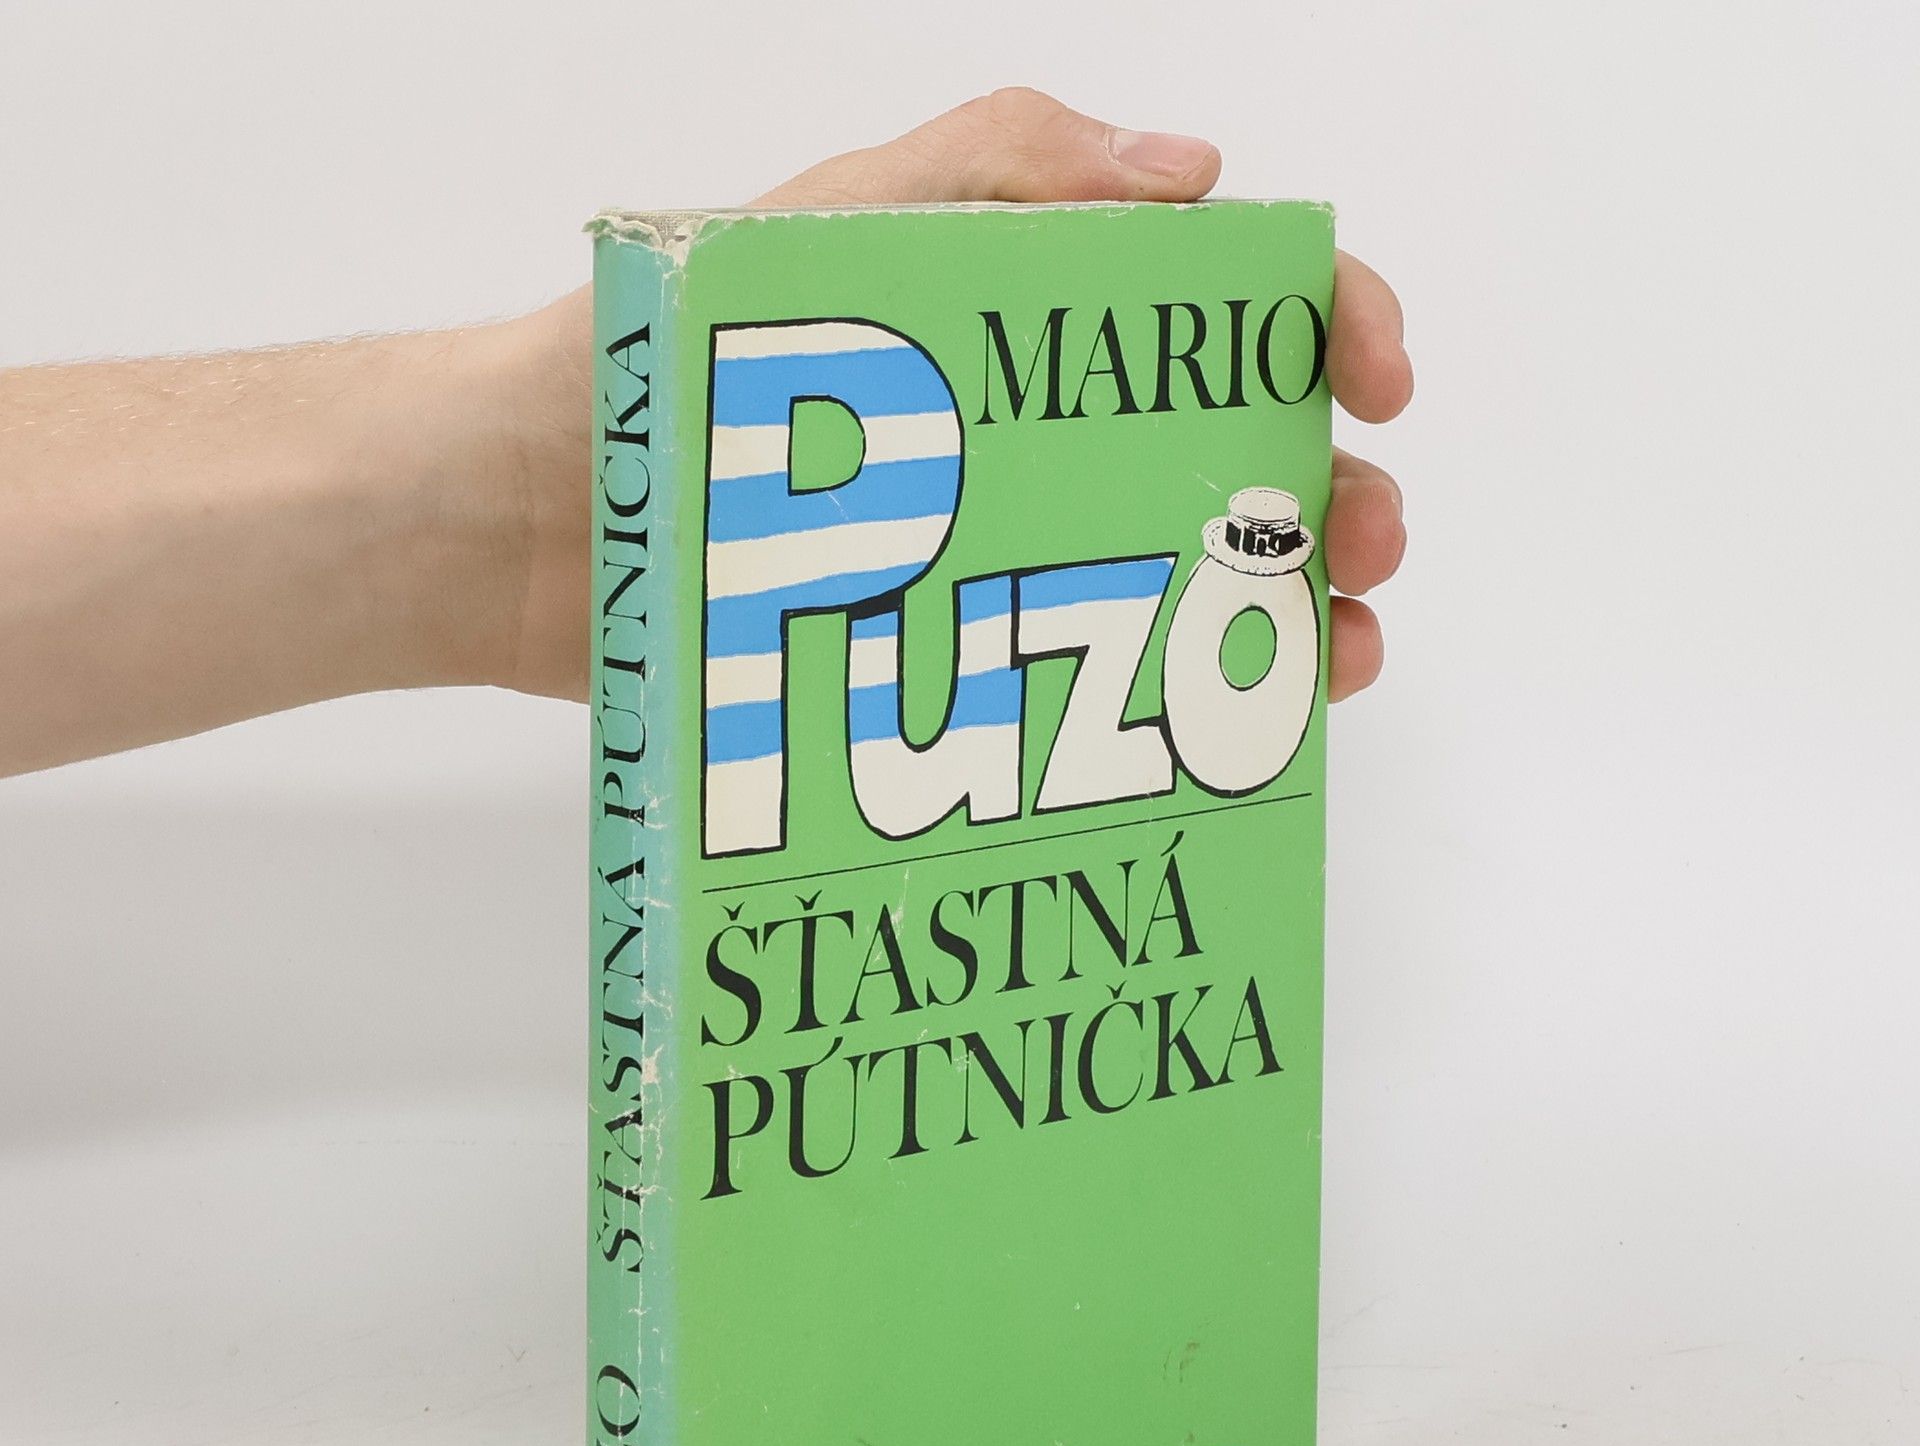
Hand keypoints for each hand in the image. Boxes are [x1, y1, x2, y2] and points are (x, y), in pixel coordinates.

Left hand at [493, 88, 1410, 707]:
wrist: (522, 527)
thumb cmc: (659, 362)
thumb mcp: (835, 227)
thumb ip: (1003, 170)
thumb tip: (1196, 177)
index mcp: (1020, 316)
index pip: (1216, 301)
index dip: (1324, 324)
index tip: (1371, 386)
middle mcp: (1024, 436)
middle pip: (1223, 457)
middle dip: (1322, 495)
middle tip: (1356, 547)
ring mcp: (988, 555)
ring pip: (1173, 585)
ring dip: (1273, 618)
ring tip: (1323, 662)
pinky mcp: (940, 664)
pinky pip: (1079, 687)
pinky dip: (1163, 710)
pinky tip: (1209, 738)